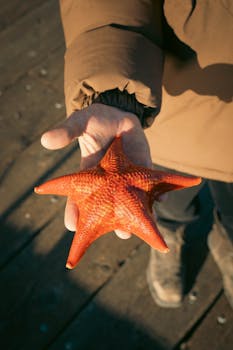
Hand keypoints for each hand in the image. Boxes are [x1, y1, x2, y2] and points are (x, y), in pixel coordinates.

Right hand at [41, 103, 152, 238]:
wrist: (119, 116)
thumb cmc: (96, 121)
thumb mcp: (80, 123)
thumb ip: (66, 131)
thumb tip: (45, 140)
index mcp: (89, 174)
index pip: (78, 198)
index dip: (74, 213)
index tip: (73, 226)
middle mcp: (108, 182)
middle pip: (106, 208)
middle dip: (108, 223)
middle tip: (115, 233)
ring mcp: (126, 179)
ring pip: (129, 203)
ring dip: (133, 217)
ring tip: (134, 229)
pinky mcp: (143, 171)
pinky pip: (149, 187)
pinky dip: (156, 195)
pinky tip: (161, 203)